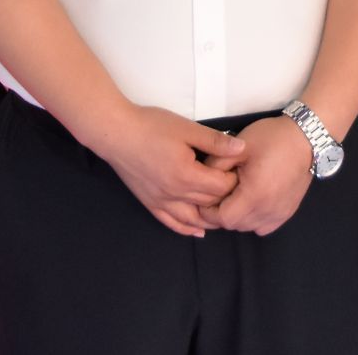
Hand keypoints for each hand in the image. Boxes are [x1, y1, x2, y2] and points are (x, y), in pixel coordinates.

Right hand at [88, 104, 245, 238]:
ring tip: (224, 213)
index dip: (235, 180)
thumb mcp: (186, 128)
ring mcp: (161, 202)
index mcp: (187, 175)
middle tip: (238, 189)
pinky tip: (198, 231)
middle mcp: (175, 194)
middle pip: (210, 204)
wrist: (116, 133)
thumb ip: (214, 141)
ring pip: (193, 219)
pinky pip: (172, 223)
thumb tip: (242, 149)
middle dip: (227, 198)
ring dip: (211, 219)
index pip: (221, 187)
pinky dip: (187, 229)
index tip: (241, 170)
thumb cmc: (151, 126)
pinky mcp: (150, 203)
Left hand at [204, 115, 315, 235]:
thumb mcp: (238, 146)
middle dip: (221, 214)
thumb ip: (216, 164)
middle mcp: (268, 210)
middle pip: (235, 225)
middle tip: (217, 194)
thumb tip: (203, 180)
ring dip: (238, 217)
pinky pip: (264, 226)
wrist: (305, 138)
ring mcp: (280, 213)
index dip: (209, 212)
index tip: (205, 197)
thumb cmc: (271, 139)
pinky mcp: (288, 212)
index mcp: (254, 194)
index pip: (223, 219)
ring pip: (249, 227)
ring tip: (234, 196)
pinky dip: (254, 220)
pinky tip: (252, 202)